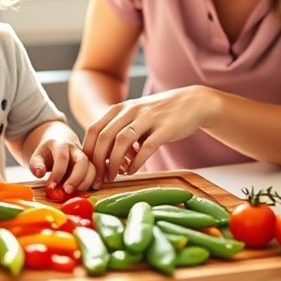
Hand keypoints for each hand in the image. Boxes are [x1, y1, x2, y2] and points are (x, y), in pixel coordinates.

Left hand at [29, 139, 96, 194]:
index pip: (62, 158)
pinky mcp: (91, 165)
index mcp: (61, 144)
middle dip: (76, 178)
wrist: (58, 148)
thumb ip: (36, 164)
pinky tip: (90, 190)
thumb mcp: (37, 157)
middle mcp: (76, 149)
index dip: (57, 173)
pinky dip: (95, 182)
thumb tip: (39, 173)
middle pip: (81, 161)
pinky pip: (97, 173)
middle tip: (67, 191)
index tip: (51, 187)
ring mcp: (85, 157)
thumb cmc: (46, 156)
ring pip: (92, 167)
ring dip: (86, 182)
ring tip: (77, 192)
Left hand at [83, 86, 207, 186]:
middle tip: (97, 178)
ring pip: (122, 141)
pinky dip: (136, 162)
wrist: (193, 102)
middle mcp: (131, 110)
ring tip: (112, 177)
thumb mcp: (135, 116)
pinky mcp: (165, 128)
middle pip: (105, 136)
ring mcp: (148, 118)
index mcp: (120, 108)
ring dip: (113, 162)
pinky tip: (132, 171)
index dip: (88, 151)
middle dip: (97, 160)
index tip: (87, 169)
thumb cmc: (160, 114)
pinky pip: (146, 147)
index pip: (94, 129)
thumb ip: (119, 131)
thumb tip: (103, 158)